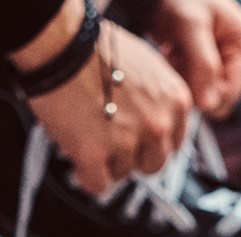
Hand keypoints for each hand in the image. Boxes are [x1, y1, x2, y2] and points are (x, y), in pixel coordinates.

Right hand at [12, 0, 191, 192]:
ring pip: (122, 175)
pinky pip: (98, 186)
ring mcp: (128, 142)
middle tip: (111, 142)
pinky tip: (79, 160)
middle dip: (132, 158)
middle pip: (153, 165)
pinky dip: (87, 177)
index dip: (150, 142)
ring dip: (105, 163)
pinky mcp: (96, 155)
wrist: (64, 45)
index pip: (174, 143)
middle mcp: (158, 125)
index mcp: (176, 102)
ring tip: (89, 137)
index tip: (136, 140)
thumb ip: (158, 99)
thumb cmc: (97, 48)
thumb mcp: (148, 67)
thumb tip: (152, 124)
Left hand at [150, 0, 240, 118]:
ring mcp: (226, 63)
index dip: (205, 96)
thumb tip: (210, 106)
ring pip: (204, 95)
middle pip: (218, 98)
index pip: (231, 93)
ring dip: (185, 79)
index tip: (182, 76)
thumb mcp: (190, 27)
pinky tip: (174, 55)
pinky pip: (195, 88)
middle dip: (194, 84)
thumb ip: (202, 65)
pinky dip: (180, 75)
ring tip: (176, 53)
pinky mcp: (210, 67)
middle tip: (178, 59)